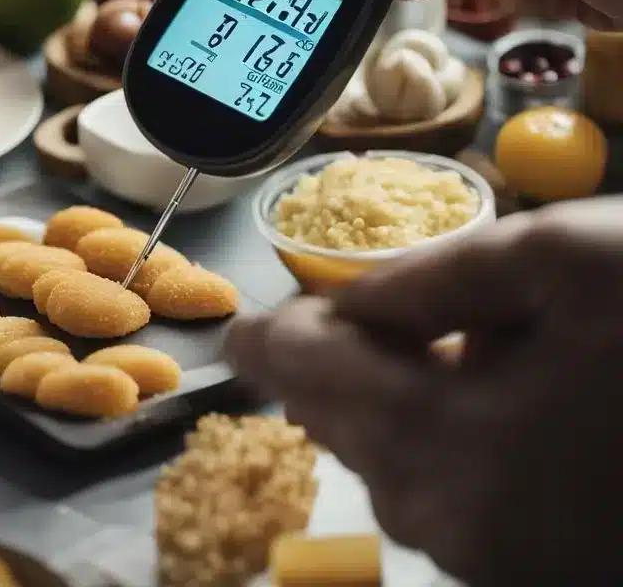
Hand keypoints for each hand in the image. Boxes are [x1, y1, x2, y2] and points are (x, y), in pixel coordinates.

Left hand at [225, 197, 622, 584]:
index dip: (270, 340)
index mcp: (454, 443)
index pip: (310, 378)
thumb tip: (349, 301)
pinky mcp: (544, 571)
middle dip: (335, 367)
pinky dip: (448, 444)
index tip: (246, 325)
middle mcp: (460, 523)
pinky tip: (495, 398)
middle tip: (348, 313)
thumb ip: (433, 277)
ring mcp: (503, 563)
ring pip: (396, 468)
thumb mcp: (564, 256)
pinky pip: (454, 498)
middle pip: (345, 429)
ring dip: (393, 404)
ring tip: (439, 347)